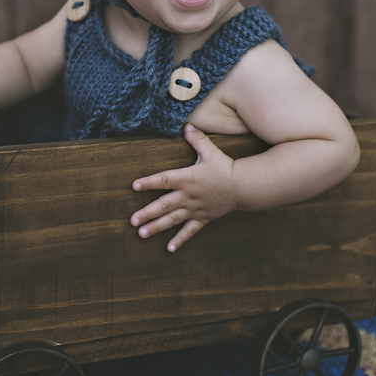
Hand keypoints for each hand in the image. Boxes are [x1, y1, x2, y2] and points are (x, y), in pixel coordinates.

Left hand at [130, 124, 235, 251]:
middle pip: (164, 205)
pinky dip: (179, 240)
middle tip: (132, 220)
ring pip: (172, 220)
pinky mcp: (202, 218)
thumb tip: (187, 126)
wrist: (242, 186)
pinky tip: (169, 249)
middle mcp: (188, 196)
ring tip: (141, 233)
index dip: (149, 182)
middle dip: (147, 213)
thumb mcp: (210, 151)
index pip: (164, 180)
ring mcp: (195, 209)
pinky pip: (189, 231)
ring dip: (156, 227)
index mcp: (187, 178)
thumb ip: (197, 139)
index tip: (134, 186)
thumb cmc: (225, 167)